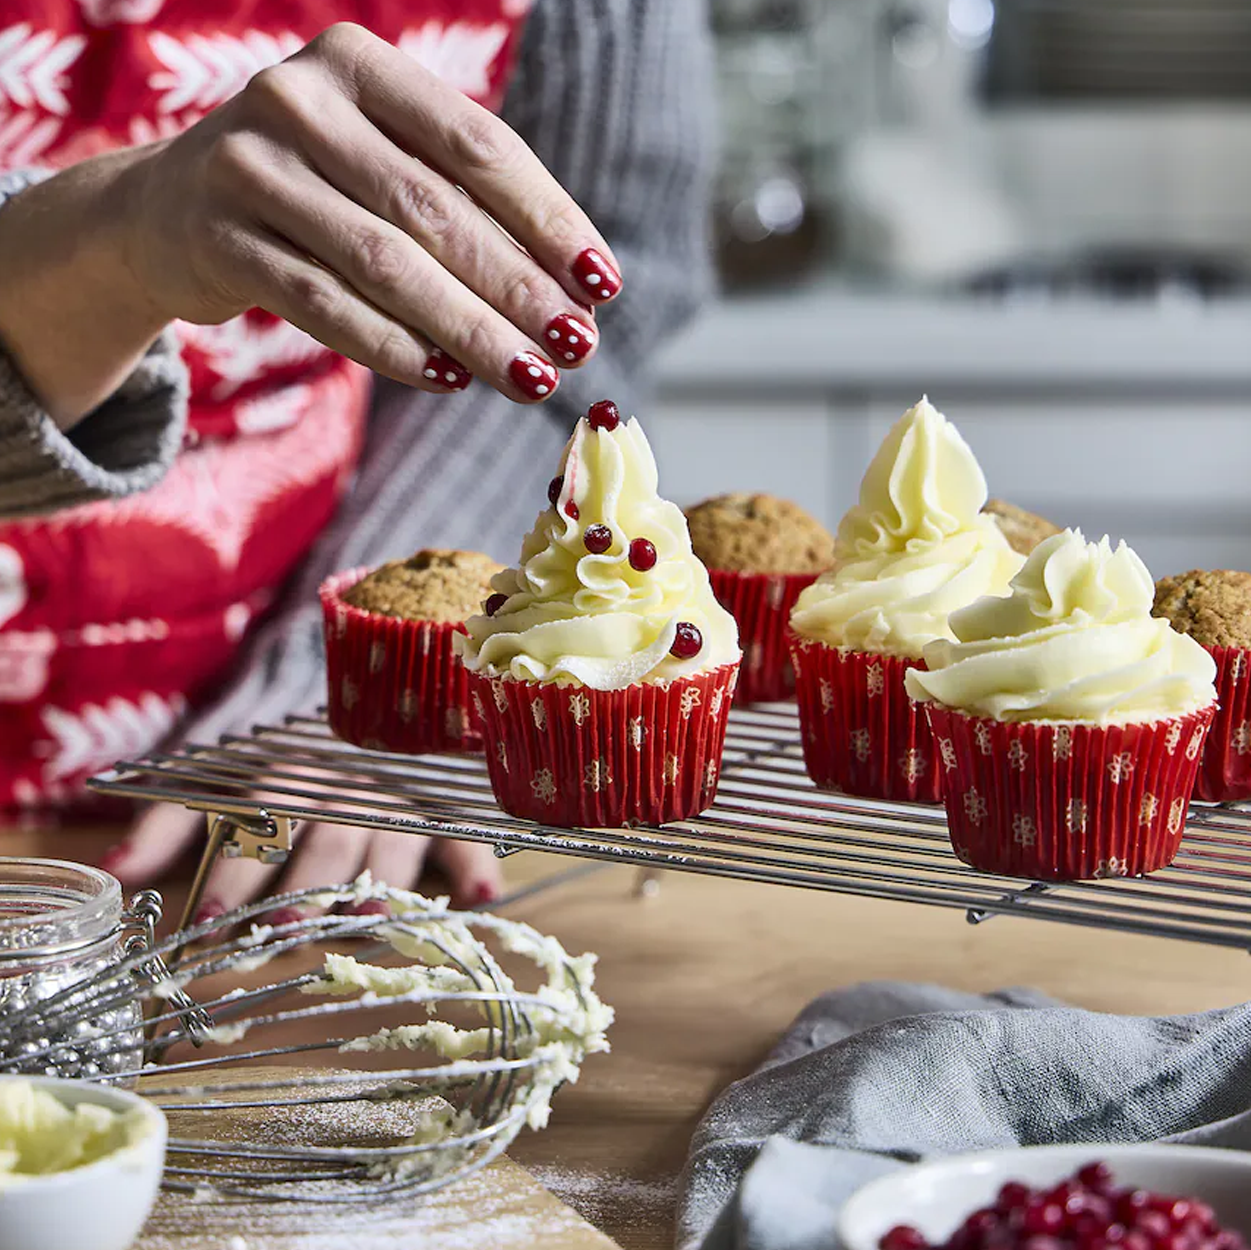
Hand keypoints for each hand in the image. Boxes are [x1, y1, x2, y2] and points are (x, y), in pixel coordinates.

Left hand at [100, 802, 503, 924]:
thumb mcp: (209, 785)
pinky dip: (475, 863)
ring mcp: (395, 802)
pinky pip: (461, 836)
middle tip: (284, 927)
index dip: (236, 872)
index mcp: (286, 781)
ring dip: (380, 882)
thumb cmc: (268, 766)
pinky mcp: (437, 814)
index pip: (260, 826)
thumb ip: (164, 825)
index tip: (208, 920)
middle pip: (325, 840)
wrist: (346, 705)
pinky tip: (482, 895)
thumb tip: (108, 869)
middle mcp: (342, 791)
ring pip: (390, 841)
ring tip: (367, 924)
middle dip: (305, 885)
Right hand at [121, 22, 619, 402]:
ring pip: (385, 263)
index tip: (602, 283)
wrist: (166, 209)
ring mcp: (250, 168)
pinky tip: (450, 380)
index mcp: (360, 64)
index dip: (547, 219)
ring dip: (469, 330)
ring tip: (530, 377)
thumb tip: (574, 291)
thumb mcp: (380, 163)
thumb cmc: (313, 188)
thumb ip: (461, 203)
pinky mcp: (218, 239)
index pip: (478, 145)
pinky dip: (394, 347)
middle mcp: (300, 101)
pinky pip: (324, 305)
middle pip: (436, 210)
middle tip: (576, 346)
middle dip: (517, 288)